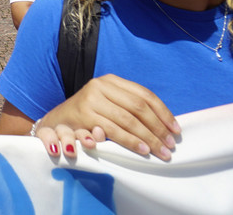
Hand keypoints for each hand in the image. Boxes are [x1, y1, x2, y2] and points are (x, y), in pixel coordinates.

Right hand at [32, 74, 179, 161]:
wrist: (56, 120)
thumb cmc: (89, 114)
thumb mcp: (109, 104)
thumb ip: (130, 107)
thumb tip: (166, 125)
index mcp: (111, 80)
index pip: (144, 95)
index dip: (163, 113)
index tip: (176, 130)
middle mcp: (101, 86)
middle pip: (138, 108)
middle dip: (158, 129)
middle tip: (170, 146)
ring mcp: (92, 99)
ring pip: (128, 120)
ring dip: (148, 138)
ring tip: (160, 151)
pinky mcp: (84, 115)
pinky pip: (114, 130)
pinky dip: (130, 141)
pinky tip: (142, 150)